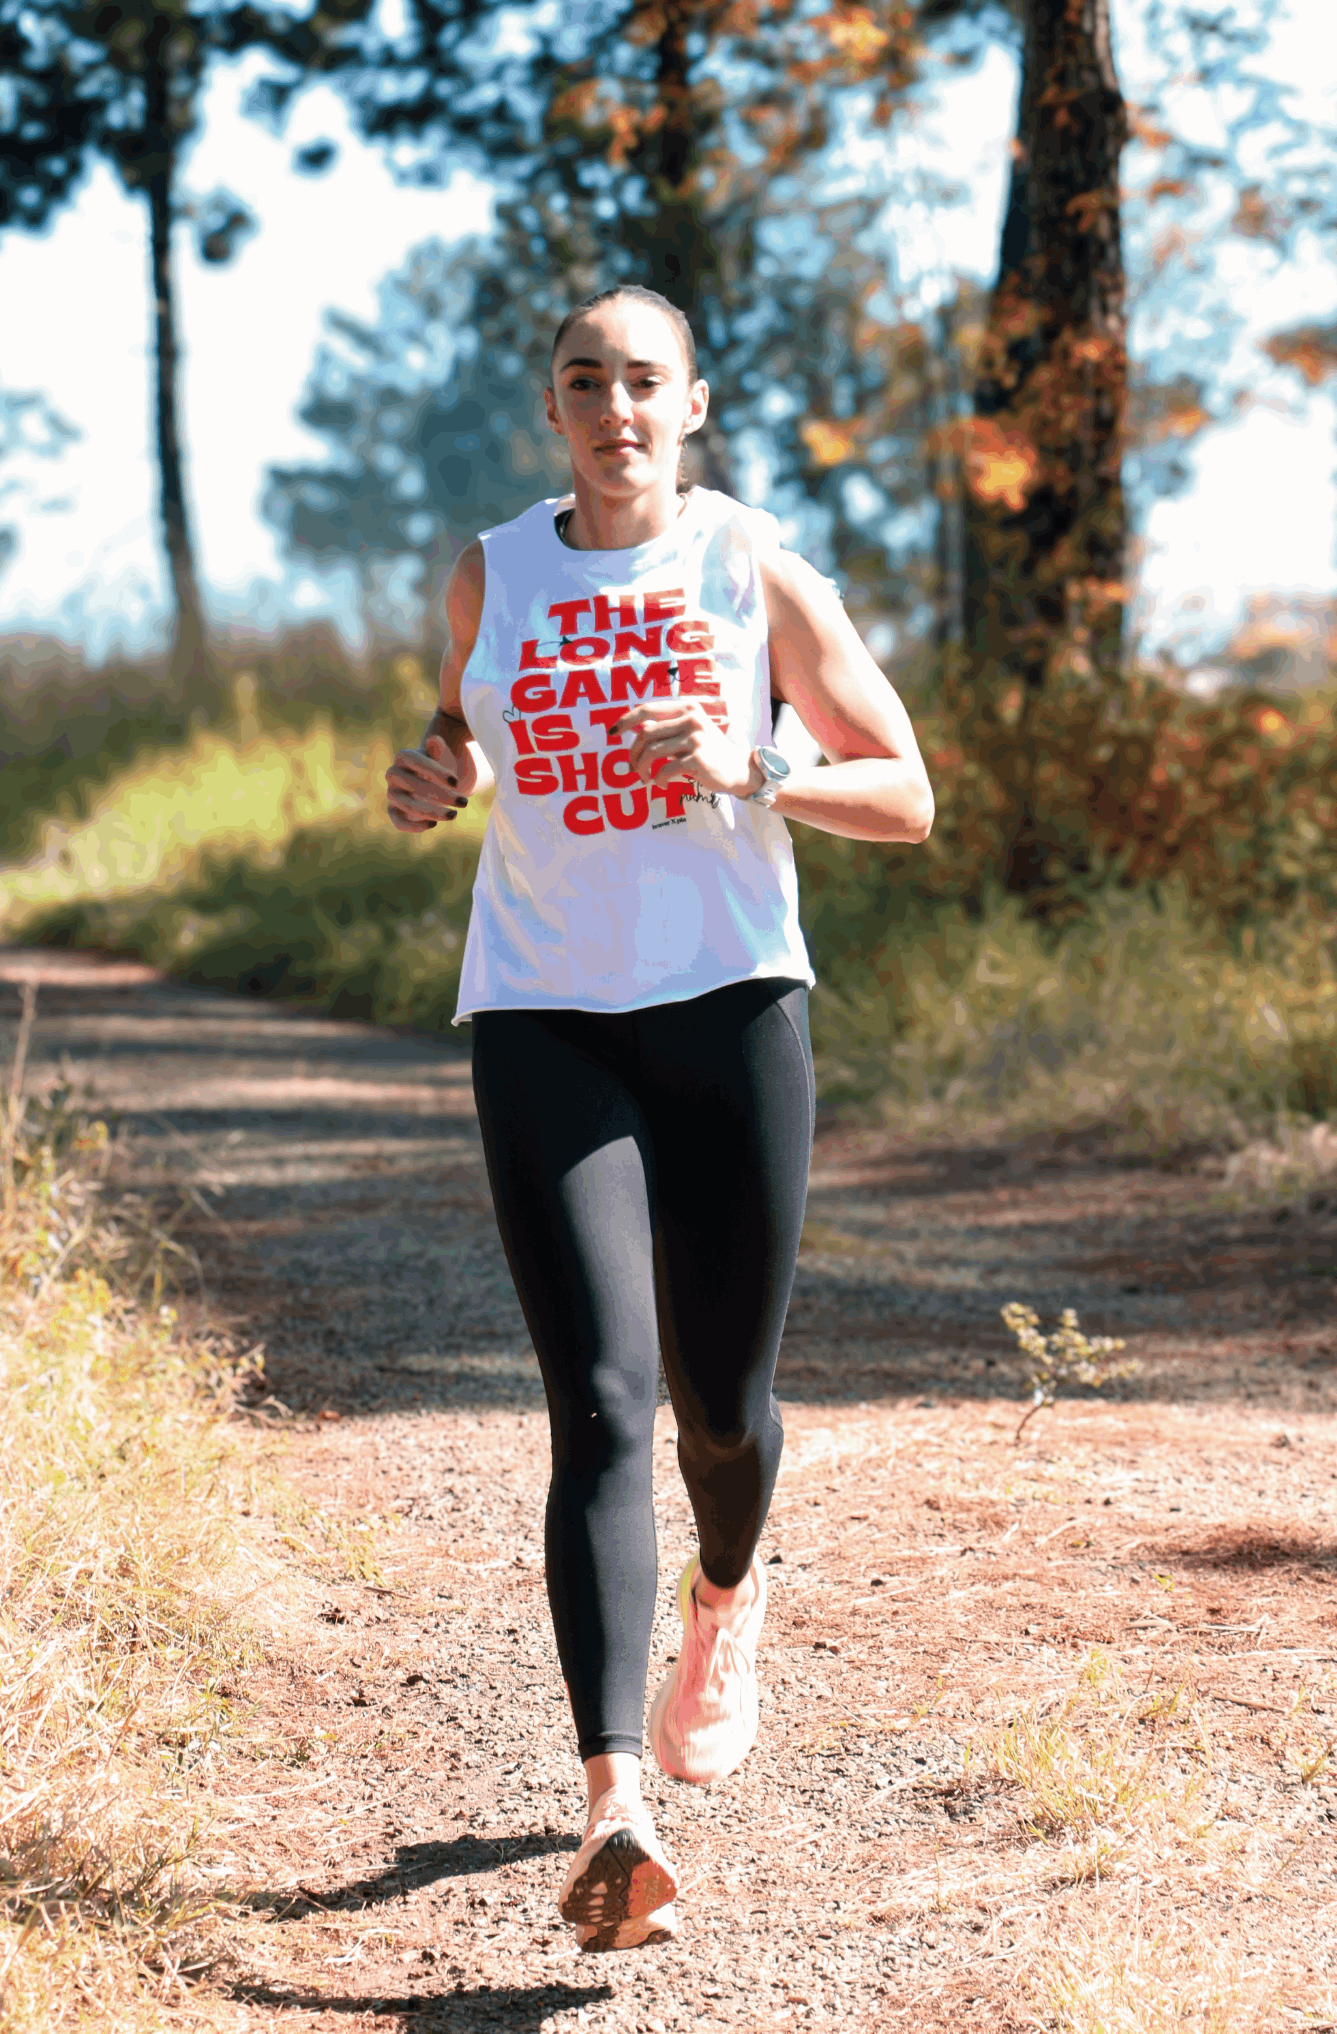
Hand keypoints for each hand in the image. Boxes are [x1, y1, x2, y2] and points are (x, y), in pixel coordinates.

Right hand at [385, 734, 477, 831]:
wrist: (435, 780)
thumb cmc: (440, 765)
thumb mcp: (443, 755)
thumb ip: (439, 747)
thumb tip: (434, 739)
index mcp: (404, 756)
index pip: (415, 761)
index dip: (434, 771)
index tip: (456, 782)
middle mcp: (394, 774)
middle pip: (413, 785)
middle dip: (440, 795)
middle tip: (464, 802)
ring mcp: (393, 793)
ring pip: (407, 804)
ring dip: (431, 811)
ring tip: (454, 814)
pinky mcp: (395, 811)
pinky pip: (398, 821)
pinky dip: (413, 826)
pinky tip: (433, 824)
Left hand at [614, 699, 759, 798]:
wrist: (738, 769)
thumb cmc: (709, 751)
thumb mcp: (691, 731)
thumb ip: (667, 728)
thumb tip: (635, 731)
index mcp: (687, 708)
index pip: (649, 709)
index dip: (626, 719)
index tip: (612, 732)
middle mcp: (692, 719)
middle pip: (646, 733)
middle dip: (633, 753)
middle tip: (633, 768)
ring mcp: (696, 738)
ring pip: (652, 752)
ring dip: (643, 768)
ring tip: (645, 778)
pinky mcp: (698, 759)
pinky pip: (665, 770)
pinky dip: (658, 779)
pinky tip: (661, 784)